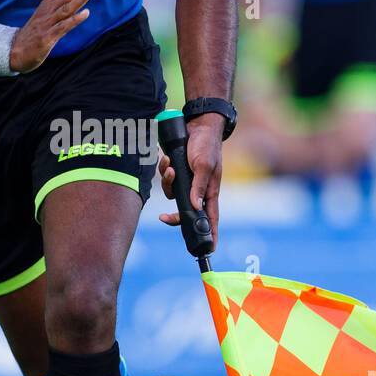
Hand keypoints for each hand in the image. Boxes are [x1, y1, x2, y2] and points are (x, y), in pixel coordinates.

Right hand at [9, 0, 102, 72]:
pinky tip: (86, 13)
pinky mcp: (48, 37)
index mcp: (48, 4)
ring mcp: (47, 23)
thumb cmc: (33, 31)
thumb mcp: (45, 10)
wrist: (14, 51)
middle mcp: (48, 11)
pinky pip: (63, 27)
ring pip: (66, 8)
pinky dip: (75, 20)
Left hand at [158, 115, 224, 247]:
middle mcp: (198, 190)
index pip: (212, 219)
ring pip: (171, 194)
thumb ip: (199, 186)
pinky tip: (167, 159)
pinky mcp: (177, 172)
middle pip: (185, 212)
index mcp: (210, 192)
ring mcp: (187, 181)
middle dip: (173, 216)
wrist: (197, 124)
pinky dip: (164, 170)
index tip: (208, 251)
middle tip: (164, 217)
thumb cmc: (207, 145)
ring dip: (167, 182)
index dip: (211, 235)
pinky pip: (165, 179)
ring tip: (170, 166)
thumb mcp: (205, 165)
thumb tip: (195, 207)